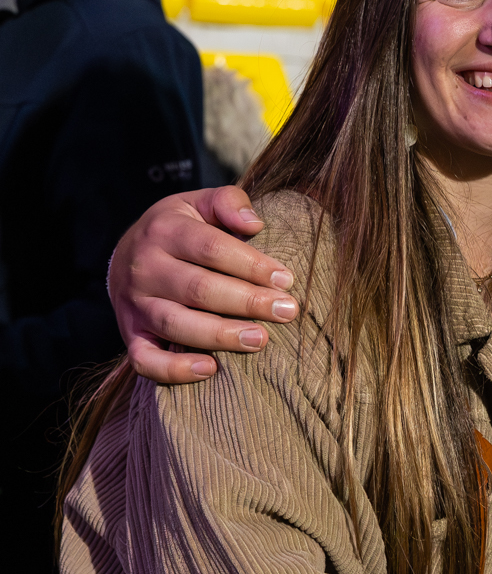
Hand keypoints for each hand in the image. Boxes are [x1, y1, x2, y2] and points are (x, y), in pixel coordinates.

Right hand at [109, 187, 299, 384]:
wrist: (123, 257)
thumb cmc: (177, 231)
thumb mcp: (197, 204)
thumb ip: (227, 202)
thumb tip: (254, 224)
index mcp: (164, 231)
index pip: (211, 248)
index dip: (251, 264)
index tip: (285, 280)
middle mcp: (145, 268)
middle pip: (199, 288)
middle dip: (247, 302)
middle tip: (286, 311)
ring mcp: (135, 305)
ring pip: (177, 324)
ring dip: (221, 336)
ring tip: (260, 339)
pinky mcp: (131, 335)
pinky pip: (145, 360)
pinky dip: (174, 370)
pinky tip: (210, 370)